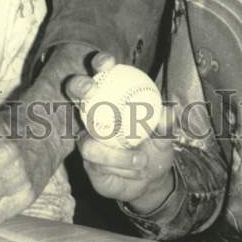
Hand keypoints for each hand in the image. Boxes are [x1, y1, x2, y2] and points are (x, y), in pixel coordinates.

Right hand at [65, 52, 175, 210]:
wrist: (150, 179)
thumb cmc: (156, 147)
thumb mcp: (165, 136)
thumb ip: (165, 124)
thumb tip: (166, 111)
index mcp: (111, 97)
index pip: (102, 73)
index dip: (100, 63)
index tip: (107, 64)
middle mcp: (93, 114)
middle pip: (75, 92)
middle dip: (78, 85)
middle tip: (91, 90)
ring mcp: (86, 137)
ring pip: (86, 140)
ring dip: (114, 154)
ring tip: (141, 160)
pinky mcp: (87, 162)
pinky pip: (98, 163)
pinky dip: (120, 166)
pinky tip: (135, 169)